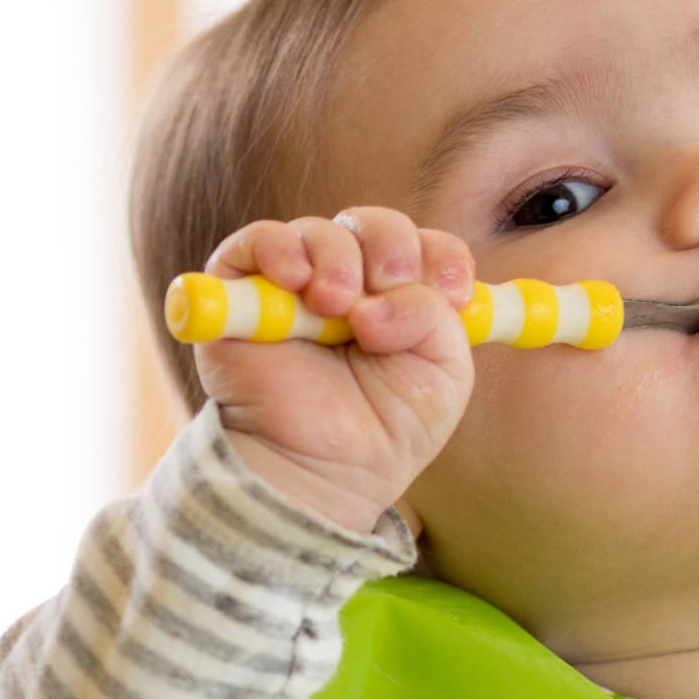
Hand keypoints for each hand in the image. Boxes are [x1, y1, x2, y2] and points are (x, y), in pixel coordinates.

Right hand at [196, 208, 477, 534]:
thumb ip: (437, 320)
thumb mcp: (443, 376)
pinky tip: (296, 280)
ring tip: (336, 306)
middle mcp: (351, 284)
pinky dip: (278, 247)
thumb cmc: (384, 428)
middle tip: (389, 282)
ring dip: (338, 257)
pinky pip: (256, 240)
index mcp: (401, 298)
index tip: (454, 291)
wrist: (322, 472)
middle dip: (391, 246)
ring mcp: (296, 287)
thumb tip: (383, 294)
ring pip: (319, 231)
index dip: (442, 256)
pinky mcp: (244, 293)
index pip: (426, 246)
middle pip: (374, 225)